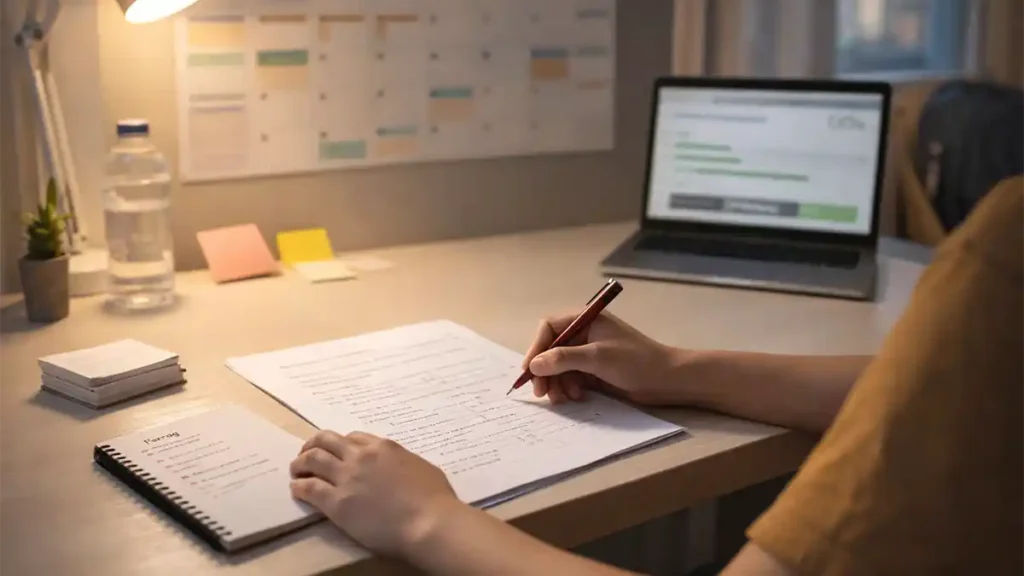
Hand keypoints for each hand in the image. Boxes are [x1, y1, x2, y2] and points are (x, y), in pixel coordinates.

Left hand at [290, 430, 461, 555]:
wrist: (428, 522)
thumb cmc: (435, 498)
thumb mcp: (420, 467)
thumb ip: (402, 462)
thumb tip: (397, 467)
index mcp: (383, 447)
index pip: (354, 437)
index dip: (342, 444)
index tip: (337, 451)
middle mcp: (361, 457)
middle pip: (327, 441)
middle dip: (313, 445)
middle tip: (307, 454)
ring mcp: (347, 478)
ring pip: (313, 460)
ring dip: (301, 463)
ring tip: (296, 470)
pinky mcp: (336, 503)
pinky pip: (310, 488)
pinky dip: (299, 486)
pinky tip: (296, 490)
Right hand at [523, 312, 687, 405]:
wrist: (667, 380)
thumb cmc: (635, 361)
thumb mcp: (597, 358)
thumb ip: (563, 359)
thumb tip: (535, 365)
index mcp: (585, 319)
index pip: (549, 328)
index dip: (536, 348)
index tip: (530, 370)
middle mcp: (584, 333)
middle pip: (551, 349)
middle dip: (545, 371)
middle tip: (540, 392)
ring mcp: (589, 352)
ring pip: (560, 366)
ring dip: (557, 382)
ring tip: (562, 398)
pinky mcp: (595, 370)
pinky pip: (571, 377)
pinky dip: (569, 387)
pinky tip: (577, 396)